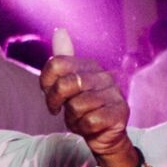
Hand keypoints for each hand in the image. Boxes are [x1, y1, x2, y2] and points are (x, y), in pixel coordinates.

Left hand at [39, 48, 134, 166]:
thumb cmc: (84, 110)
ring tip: (82, 118)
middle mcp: (104, 75)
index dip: (46, 83)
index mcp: (89, 65)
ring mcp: (114, 93)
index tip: (49, 94)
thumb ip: (62, 60)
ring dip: (73, 118)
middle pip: (65, 84)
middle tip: (61, 110)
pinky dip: (85, 128)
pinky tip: (92, 126)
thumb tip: (60, 30)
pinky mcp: (120, 112)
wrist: (104, 135)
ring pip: (77, 106)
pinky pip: (90, 121)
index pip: (56, 63)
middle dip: (55, 101)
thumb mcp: (67, 86)